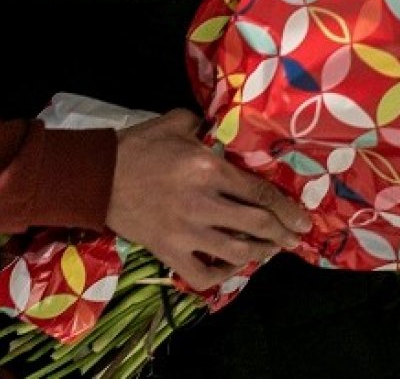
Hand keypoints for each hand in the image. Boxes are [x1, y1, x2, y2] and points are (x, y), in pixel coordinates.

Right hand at [105, 110, 310, 289]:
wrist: (97, 177)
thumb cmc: (137, 147)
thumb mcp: (173, 123)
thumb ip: (202, 124)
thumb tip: (219, 128)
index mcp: (209, 169)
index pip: (260, 192)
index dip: (287, 209)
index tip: (302, 220)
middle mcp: (205, 203)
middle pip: (257, 224)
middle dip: (282, 234)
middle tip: (294, 238)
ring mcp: (187, 232)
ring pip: (237, 252)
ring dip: (260, 253)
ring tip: (269, 251)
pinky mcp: (169, 252)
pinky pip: (204, 274)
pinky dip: (222, 275)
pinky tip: (230, 266)